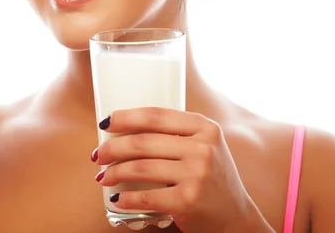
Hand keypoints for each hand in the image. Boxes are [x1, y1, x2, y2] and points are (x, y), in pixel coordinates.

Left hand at [92, 107, 271, 232]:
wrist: (236, 218)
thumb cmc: (212, 179)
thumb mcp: (204, 147)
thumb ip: (176, 134)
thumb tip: (126, 129)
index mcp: (204, 127)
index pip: (156, 115)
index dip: (126, 117)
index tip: (106, 122)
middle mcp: (203, 147)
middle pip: (143, 141)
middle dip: (113, 148)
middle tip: (98, 154)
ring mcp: (197, 174)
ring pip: (141, 167)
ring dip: (114, 172)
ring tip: (103, 176)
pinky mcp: (188, 200)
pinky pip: (147, 196)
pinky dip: (127, 198)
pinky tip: (117, 198)